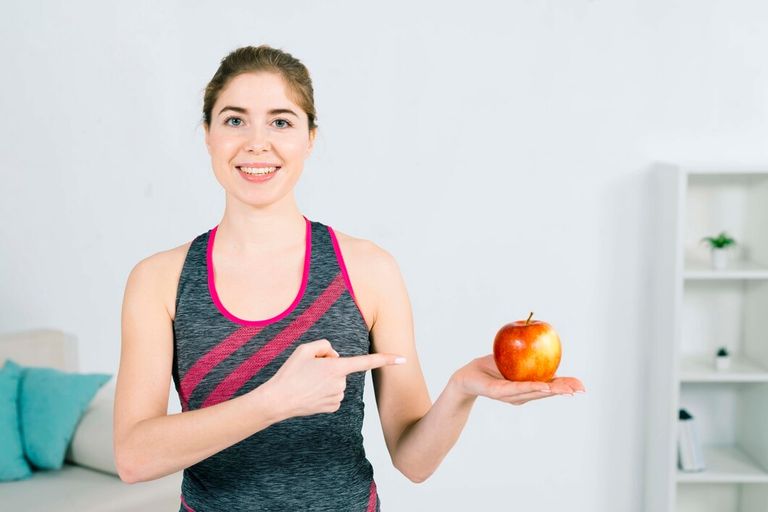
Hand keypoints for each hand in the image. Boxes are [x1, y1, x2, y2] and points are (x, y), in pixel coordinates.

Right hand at [266, 339, 405, 418]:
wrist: (278, 401)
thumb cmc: (289, 373)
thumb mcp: (304, 349)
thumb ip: (324, 346)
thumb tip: (335, 356)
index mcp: (337, 368)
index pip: (366, 362)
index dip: (386, 359)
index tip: (403, 359)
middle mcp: (341, 383)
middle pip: (342, 369)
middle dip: (330, 367)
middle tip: (308, 371)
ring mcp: (338, 397)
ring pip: (338, 382)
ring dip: (326, 380)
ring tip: (306, 383)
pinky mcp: (333, 407)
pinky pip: (334, 394)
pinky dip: (324, 392)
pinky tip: (311, 393)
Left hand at [452, 354, 584, 405]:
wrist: (467, 375)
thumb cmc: (490, 366)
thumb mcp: (514, 359)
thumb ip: (529, 354)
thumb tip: (546, 340)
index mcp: (527, 388)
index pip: (550, 387)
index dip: (567, 386)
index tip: (583, 386)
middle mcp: (522, 395)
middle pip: (547, 392)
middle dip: (565, 390)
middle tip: (581, 389)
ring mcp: (511, 396)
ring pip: (536, 392)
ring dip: (553, 391)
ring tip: (568, 389)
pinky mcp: (500, 393)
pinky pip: (518, 389)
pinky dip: (533, 387)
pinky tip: (544, 386)